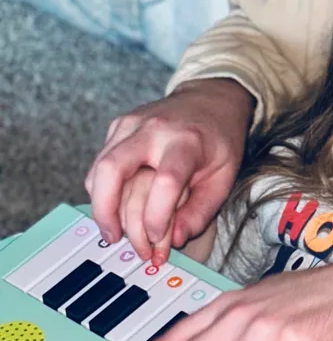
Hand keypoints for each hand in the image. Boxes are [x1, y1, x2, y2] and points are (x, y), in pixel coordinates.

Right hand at [85, 79, 254, 264]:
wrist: (210, 100)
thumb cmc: (219, 141)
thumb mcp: (224, 177)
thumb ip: (201, 211)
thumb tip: (174, 239)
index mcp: (187, 141)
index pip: (165, 181)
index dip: (156, 216)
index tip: (155, 239)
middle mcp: (154, 129)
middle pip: (113, 169)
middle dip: (106, 211)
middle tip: (115, 239)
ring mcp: (131, 124)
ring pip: (99, 168)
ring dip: (101, 205)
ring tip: (113, 230)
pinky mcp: (117, 126)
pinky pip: (99, 163)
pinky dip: (102, 189)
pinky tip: (114, 205)